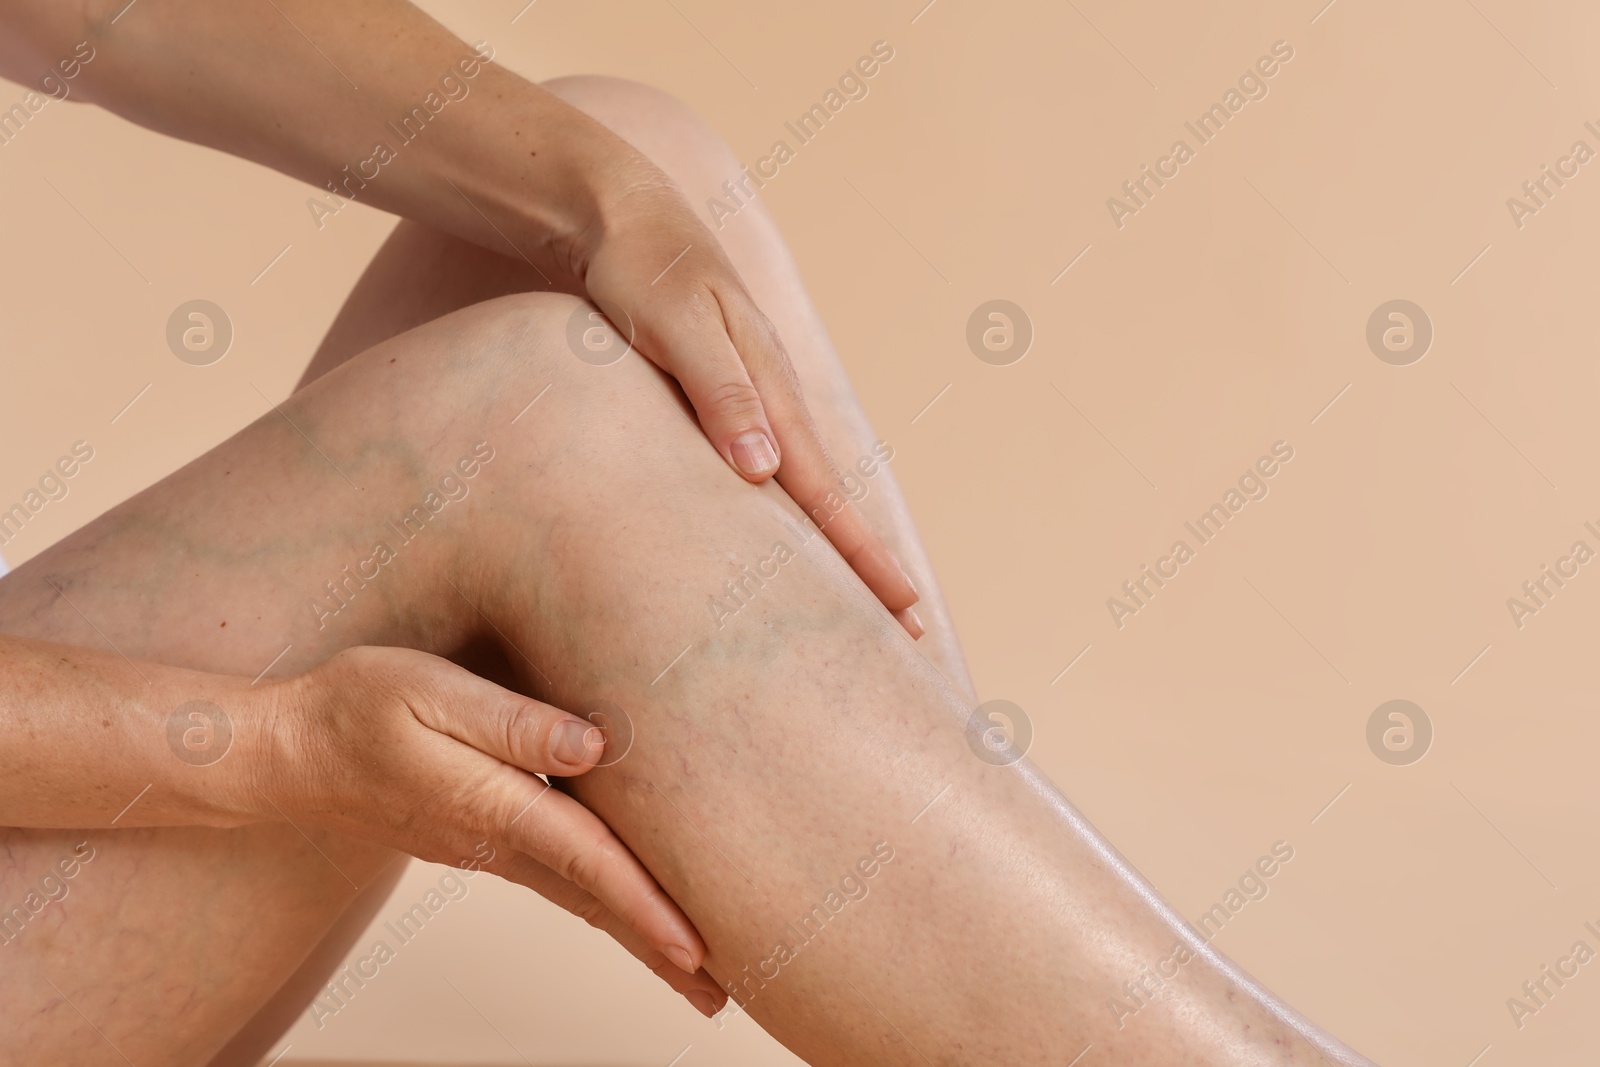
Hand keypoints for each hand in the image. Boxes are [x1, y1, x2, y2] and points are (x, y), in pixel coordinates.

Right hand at [253, 645, 727, 1016]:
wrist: (287, 756)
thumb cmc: (356, 708)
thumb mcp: (428, 692)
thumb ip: (512, 721)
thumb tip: (593, 746)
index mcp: (491, 805)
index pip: (588, 861)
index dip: (645, 904)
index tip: (697, 949)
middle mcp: (495, 841)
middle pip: (595, 902)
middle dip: (658, 951)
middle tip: (721, 997)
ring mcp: (487, 849)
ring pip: (579, 899)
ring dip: (636, 936)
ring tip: (694, 971)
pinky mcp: (481, 840)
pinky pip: (558, 881)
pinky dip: (603, 905)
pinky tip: (627, 911)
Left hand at [564, 144, 923, 637]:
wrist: (617, 210)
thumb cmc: (640, 266)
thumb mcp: (675, 325)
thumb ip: (720, 394)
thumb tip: (765, 472)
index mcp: (771, 389)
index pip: (826, 494)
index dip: (863, 557)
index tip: (902, 612)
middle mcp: (772, 400)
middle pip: (828, 501)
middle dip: (866, 567)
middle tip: (904, 636)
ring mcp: (749, 400)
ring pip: (800, 489)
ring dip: (830, 546)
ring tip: (856, 601)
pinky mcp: (718, 399)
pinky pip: (764, 470)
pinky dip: (785, 513)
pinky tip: (779, 536)